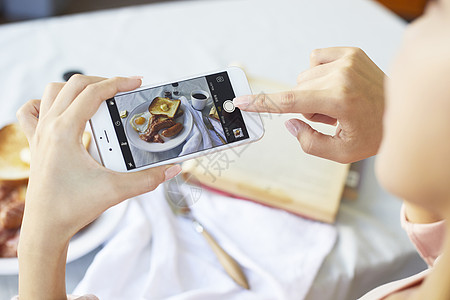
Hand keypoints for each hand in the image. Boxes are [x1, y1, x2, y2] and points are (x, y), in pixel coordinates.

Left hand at [16, 75, 180, 299]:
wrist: (45, 227)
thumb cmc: (72, 208)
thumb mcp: (116, 191)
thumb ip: (148, 179)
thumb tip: (171, 169)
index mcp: (65, 131)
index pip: (93, 93)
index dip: (118, 83)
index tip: (136, 83)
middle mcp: (49, 127)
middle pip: (74, 85)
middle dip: (102, 81)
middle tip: (123, 90)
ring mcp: (39, 133)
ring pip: (52, 92)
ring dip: (76, 88)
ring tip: (98, 98)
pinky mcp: (35, 143)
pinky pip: (31, 111)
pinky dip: (45, 103)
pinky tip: (59, 110)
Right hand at [234, 47, 385, 163]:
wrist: (402, 112)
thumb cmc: (374, 134)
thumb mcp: (340, 153)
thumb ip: (308, 142)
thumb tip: (290, 122)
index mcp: (339, 101)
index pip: (289, 102)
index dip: (262, 103)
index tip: (241, 101)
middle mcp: (342, 75)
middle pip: (296, 89)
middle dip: (304, 105)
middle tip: (328, 116)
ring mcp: (347, 60)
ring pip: (304, 76)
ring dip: (312, 91)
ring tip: (335, 102)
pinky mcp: (351, 51)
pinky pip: (315, 59)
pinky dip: (318, 74)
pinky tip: (335, 84)